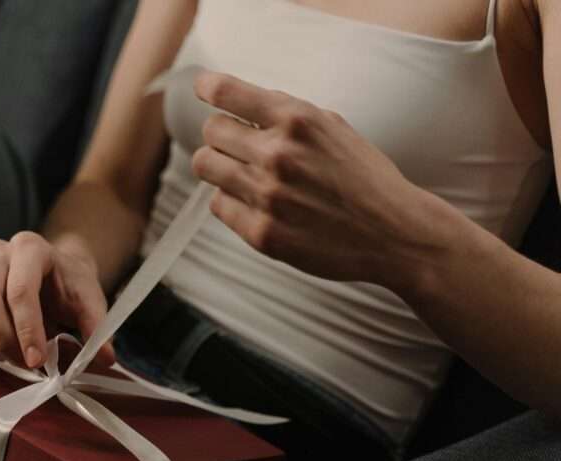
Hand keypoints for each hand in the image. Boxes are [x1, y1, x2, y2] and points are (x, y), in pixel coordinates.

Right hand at [0, 231, 114, 368]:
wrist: (53, 272)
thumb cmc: (68, 288)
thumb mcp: (90, 302)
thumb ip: (98, 328)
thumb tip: (104, 357)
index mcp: (31, 248)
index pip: (20, 291)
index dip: (26, 330)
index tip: (35, 362)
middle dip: (2, 339)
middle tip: (22, 361)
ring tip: (0, 349)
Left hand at [191, 71, 445, 287]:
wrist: (394, 232)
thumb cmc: (364, 177)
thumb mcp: (333, 127)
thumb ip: (288, 114)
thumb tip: (241, 105)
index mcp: (297, 121)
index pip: (227, 93)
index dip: (209, 89)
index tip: (205, 90)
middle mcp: (277, 155)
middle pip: (211, 133)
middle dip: (222, 136)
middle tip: (238, 146)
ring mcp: (267, 196)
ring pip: (206, 168)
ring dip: (221, 167)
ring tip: (244, 174)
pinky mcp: (261, 233)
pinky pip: (219, 205)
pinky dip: (232, 201)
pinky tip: (257, 203)